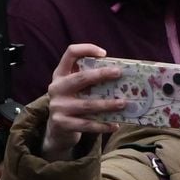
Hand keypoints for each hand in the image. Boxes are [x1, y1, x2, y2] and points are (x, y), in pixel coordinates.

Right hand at [42, 44, 123, 161]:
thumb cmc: (74, 102)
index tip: (104, 53)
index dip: (86, 49)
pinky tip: (115, 126)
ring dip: (107, 104)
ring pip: (87, 105)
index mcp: (60, 74)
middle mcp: (56, 88)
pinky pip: (86, 124)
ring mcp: (57, 106)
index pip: (70, 53)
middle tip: (119, 73)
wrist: (57, 129)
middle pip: (80, 78)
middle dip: (101, 74)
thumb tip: (121, 74)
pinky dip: (102, 125)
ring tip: (123, 103)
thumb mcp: (77, 88)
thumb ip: (90, 79)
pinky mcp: (61, 123)